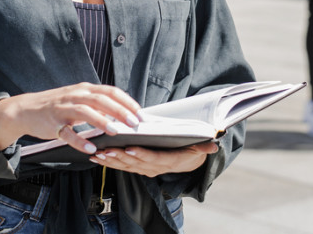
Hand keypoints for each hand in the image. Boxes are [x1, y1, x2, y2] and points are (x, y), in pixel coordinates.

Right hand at [0, 83, 141, 153]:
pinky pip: (67, 133)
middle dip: (120, 111)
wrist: (25, 110)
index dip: (127, 102)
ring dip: (102, 121)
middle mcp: (75, 96)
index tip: (140, 113)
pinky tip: (91, 148)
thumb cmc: (58, 106)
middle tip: (135, 123)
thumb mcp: (79, 100)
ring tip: (115, 132)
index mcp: (85, 90)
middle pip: (101, 100)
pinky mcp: (53, 124)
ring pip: (85, 112)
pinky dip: (80, 141)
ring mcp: (63, 109)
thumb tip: (122, 114)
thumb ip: (98, 105)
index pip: (111, 92)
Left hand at [89, 141, 218, 176]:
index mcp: (168, 161)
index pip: (153, 158)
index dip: (141, 155)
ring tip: (97, 153)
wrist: (188, 164)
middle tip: (105, 150)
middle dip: (118, 157)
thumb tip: (215, 143)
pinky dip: (109, 162)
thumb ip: (205, 147)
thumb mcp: (200, 148)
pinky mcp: (138, 168)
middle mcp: (155, 168)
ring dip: (110, 160)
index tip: (130, 149)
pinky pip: (122, 166)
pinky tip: (97, 157)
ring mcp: (145, 169)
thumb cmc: (191, 150)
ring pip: (125, 166)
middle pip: (135, 163)